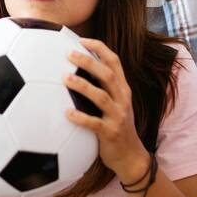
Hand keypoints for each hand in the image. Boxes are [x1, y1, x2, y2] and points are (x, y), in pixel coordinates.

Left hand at [63, 39, 147, 181]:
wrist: (131, 156)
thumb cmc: (117, 127)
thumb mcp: (116, 104)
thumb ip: (103, 88)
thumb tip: (78, 71)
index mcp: (123, 89)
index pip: (115, 62)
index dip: (99, 49)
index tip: (82, 40)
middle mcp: (123, 99)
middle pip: (107, 75)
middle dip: (89, 62)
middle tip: (69, 54)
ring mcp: (118, 116)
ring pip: (101, 97)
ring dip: (82, 86)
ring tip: (65, 79)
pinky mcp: (111, 133)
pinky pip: (94, 124)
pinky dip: (80, 118)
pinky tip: (67, 114)